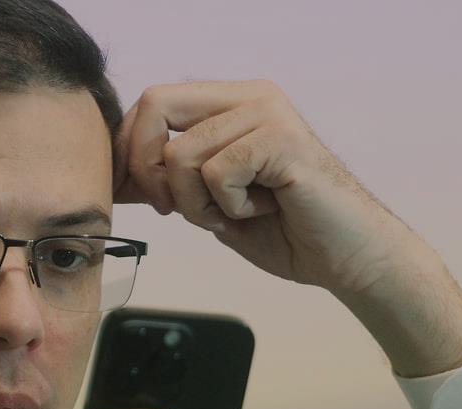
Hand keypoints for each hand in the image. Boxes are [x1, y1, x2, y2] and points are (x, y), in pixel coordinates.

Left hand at [115, 80, 461, 375]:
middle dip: (148, 169)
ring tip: (237, 212)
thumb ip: (168, 180)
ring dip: (196, 203)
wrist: (347, 258)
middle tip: (174, 208)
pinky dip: (228, 207)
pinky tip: (262, 210)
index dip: (127, 149)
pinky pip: (217, 173)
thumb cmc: (284, 231)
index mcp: (230, 103)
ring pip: (181, 153)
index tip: (127, 192)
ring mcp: (267, 113)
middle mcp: (249, 97)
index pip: (150, 103)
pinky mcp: (281, 139)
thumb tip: (115, 172)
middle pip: (155, 105)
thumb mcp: (207, 203)